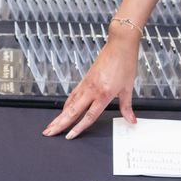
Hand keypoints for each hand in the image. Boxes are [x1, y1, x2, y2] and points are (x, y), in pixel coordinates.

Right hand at [42, 20, 140, 137]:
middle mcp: (92, 90)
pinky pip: (74, 94)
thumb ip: (127, 107)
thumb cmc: (125, 63)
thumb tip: (131, 120)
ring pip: (70, 103)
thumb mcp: (128, 87)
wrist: (120, 44)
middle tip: (48, 132)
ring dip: (60, 114)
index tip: (69, 136)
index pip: (89, 116)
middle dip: (59, 123)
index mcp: (103, 94)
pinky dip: (67, 103)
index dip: (78, 128)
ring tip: (52, 124)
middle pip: (73, 111)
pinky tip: (64, 109)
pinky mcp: (85, 79)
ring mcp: (87, 84)